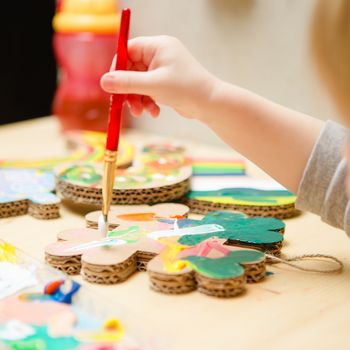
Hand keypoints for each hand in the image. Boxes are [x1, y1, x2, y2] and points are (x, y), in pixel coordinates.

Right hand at [100, 36, 217, 118]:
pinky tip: (154, 112)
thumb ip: (127, 83)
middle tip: (126, 105)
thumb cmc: (186, 89)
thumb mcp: (153, 85)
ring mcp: (163, 70)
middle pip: (131, 69)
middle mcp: (160, 55)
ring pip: (138, 83)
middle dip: (128, 89)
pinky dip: (148, 102)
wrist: (210, 104)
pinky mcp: (165, 84)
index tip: (112, 85)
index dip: (118, 67)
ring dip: (137, 99)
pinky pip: (148, 91)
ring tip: (142, 111)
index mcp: (158, 46)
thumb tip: (103, 81)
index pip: (128, 50)